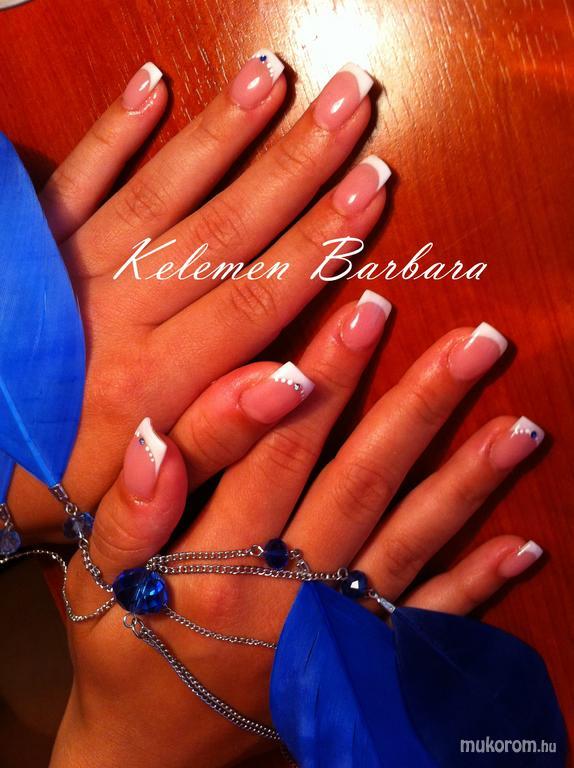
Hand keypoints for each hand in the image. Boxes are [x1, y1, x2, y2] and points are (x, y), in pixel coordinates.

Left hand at [9, 55, 387, 540]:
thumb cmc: (57, 483)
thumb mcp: (141, 496)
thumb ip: (219, 437)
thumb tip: (298, 383)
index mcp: (152, 380)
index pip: (258, 298)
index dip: (322, 241)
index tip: (373, 187)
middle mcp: (117, 313)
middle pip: (225, 228)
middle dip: (297, 163)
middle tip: (353, 101)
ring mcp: (72, 269)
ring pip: (162, 189)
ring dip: (222, 129)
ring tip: (274, 75)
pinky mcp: (33, 245)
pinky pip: (76, 177)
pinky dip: (113, 130)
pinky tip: (151, 83)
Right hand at [51, 302, 544, 767]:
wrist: (156, 748)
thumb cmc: (126, 647)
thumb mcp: (96, 580)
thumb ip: (128, 510)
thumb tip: (158, 436)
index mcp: (215, 560)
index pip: (274, 451)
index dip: (320, 381)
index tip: (364, 314)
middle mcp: (284, 592)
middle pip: (359, 480)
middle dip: (416, 404)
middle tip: (473, 342)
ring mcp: (330, 629)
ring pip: (407, 540)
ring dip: (466, 482)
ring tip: (520, 426)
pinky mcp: (356, 661)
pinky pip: (425, 624)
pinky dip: (477, 586)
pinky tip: (523, 547)